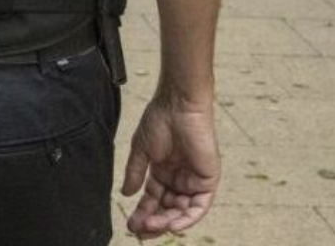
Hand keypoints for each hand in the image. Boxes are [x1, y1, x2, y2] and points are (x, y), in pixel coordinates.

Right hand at [121, 93, 220, 238]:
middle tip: (139, 229)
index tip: (131, 224)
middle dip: (153, 221)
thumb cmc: (160, 119)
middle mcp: (179, 178)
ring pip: (181, 211)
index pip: (153, 199)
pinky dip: (186, 218)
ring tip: (151, 226)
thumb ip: (135, 173)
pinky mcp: (208, 180)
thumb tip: (126, 194)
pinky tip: (171, 224)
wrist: (177, 104)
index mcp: (163, 170)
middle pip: (167, 209)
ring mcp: (193, 180)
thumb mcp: (141, 149)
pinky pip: (199, 207)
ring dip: (166, 222)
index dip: (142, 213)